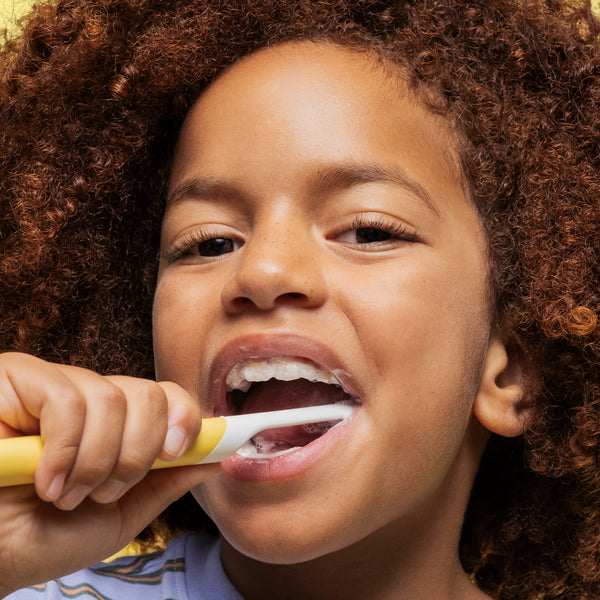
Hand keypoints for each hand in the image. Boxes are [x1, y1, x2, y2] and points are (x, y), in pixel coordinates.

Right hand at [0, 353, 217, 595]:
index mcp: (118, 425)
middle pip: (149, 394)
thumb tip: (217, 458)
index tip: (180, 452)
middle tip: (104, 491)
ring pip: (112, 399)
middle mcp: (91, 399)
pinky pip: (68, 400)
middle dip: (136, 453)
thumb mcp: (120, 516)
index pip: (168, 396)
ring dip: (95, 462)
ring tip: (65, 493)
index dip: (185, 418)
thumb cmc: (44, 537)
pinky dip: (66, 449)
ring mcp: (56, 386)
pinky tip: (44, 479)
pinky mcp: (19, 380)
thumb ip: (166, 483)